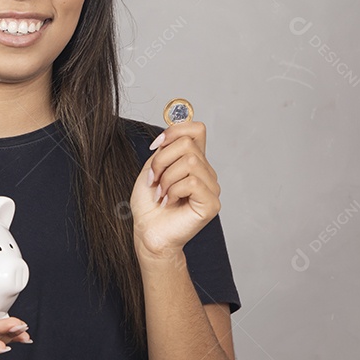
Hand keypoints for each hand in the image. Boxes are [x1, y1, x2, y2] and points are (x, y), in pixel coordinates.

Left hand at [130, 120, 221, 261]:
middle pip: (187, 145)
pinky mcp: (211, 204)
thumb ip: (166, 147)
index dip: (174, 131)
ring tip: (162, 194)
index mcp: (194, 160)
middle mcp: (206, 171)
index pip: (196, 129)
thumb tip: (175, 128)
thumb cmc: (149, 204)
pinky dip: (174, 191)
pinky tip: (170, 202)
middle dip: (161, 161)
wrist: (147, 231)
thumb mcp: (153, 167)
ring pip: (190, 162)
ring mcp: (212, 187)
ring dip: (167, 178)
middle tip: (154, 181)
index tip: (155, 146)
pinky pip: (193, 182)